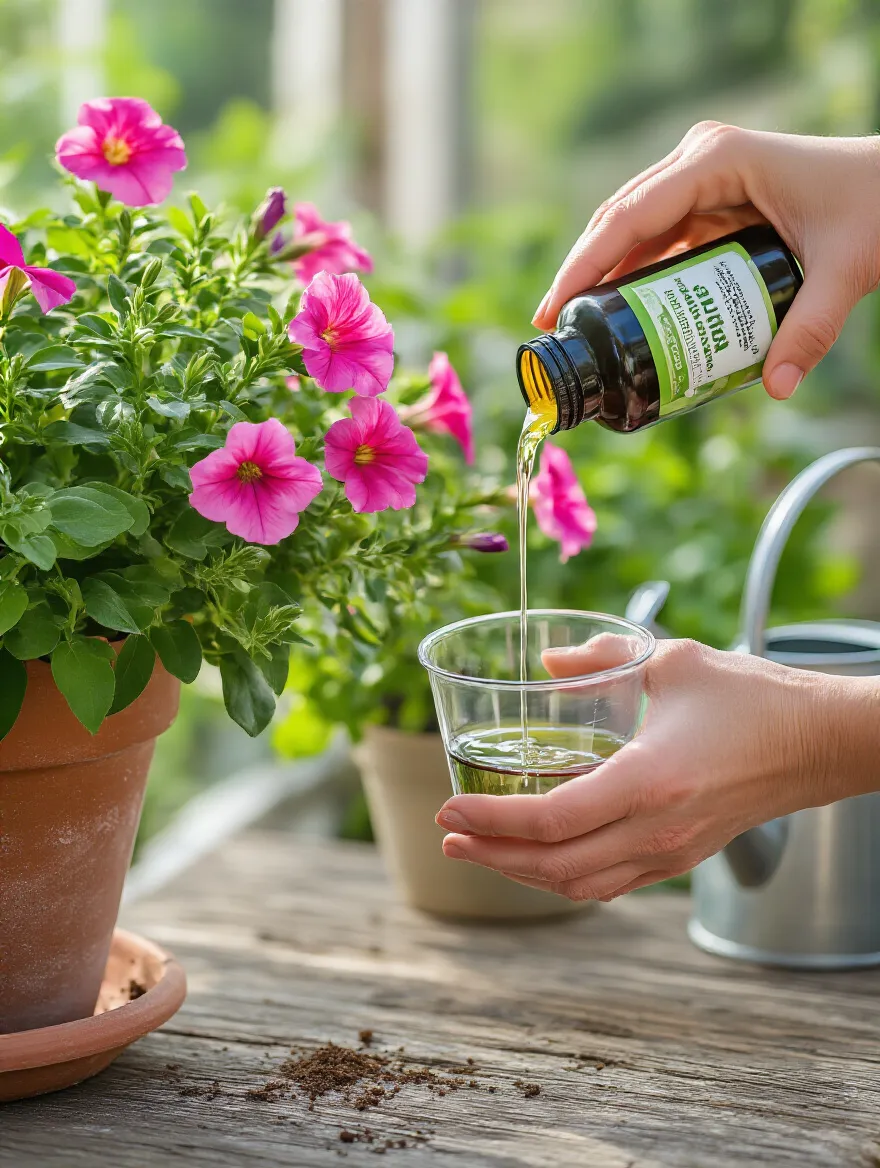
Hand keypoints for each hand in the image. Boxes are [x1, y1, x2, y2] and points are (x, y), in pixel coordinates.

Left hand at [436, 638, 878, 900]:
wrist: (819, 744)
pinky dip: (563, 876)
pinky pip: (609, 882)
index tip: (448, 807)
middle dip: (491, 854)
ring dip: (522, 872)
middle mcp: (656, 830)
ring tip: (481, 850)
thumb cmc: (753, 699)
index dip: (490, 819)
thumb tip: (546, 661)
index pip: (550, 819)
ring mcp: (670, 853)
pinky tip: (541, 857)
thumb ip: (601, 657)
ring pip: (579, 884)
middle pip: (553, 864)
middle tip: (449, 834)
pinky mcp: (681, 858)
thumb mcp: (672, 661)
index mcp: (649, 781)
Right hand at [533, 123, 879, 399]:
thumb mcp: (844, 269)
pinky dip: (634, 273)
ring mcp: (700, 178)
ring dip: (603, 275)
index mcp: (715, 160)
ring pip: (632, 229)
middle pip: (618, 221)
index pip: (630, 216)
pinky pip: (657, 238)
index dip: (584, 264)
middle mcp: (698, 161)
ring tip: (576, 328)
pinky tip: (618, 311)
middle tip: (553, 329)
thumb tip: (777, 388)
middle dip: (581, 273)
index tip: (555, 310)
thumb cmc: (874, 206)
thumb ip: (812, 329)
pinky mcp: (707, 199)